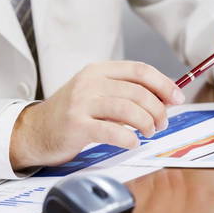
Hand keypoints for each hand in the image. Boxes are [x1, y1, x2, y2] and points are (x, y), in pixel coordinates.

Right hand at [9, 61, 185, 169]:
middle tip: (162, 123)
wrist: (36, 130)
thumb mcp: (100, 93)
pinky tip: (133, 142)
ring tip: (149, 132)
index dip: (163, 84)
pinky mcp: (76, 125)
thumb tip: (166, 98)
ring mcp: (81, 102)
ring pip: (128, 109)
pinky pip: (112, 131)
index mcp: (100, 70)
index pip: (140, 70)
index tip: (177, 98)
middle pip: (138, 91)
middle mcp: (90, 82)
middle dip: (158, 109)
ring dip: (147, 123)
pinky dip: (129, 138)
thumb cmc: (75, 112)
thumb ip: (129, 93)